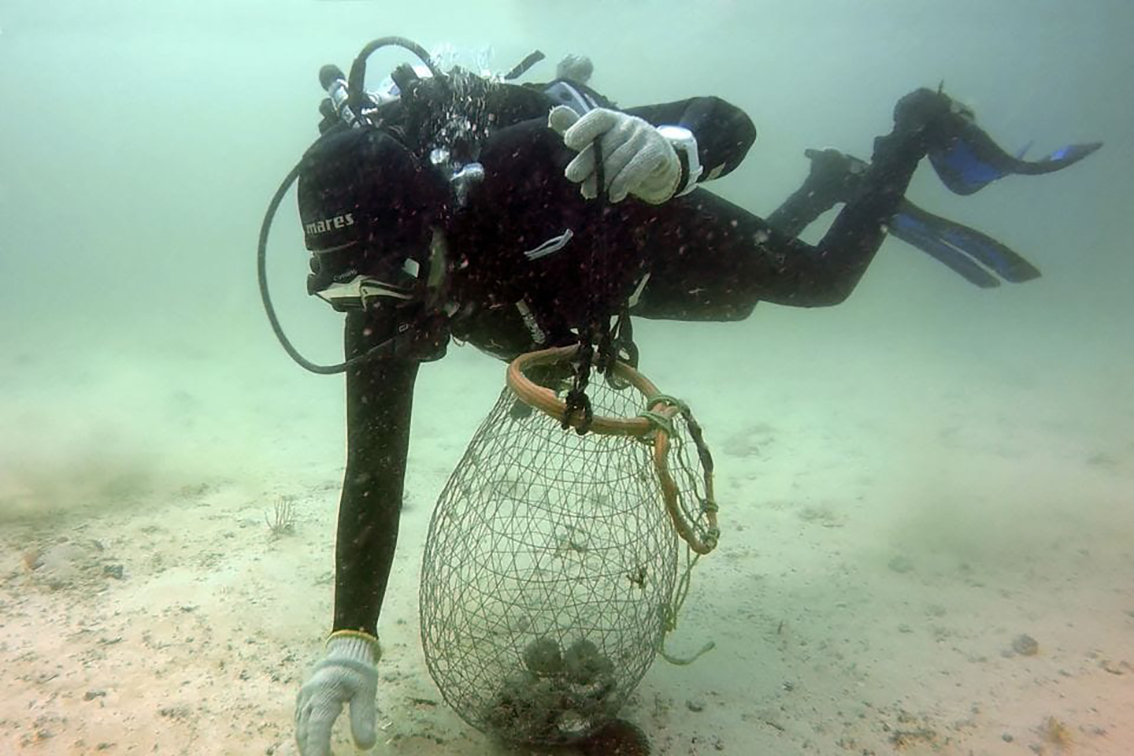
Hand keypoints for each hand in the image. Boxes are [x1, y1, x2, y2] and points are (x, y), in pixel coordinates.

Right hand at [295, 633, 379, 755]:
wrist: (345, 651)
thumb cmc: (358, 671)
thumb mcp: (367, 692)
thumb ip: (364, 717)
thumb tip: (366, 746)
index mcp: (324, 693)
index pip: (317, 727)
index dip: (318, 748)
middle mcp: (309, 698)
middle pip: (305, 733)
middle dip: (313, 751)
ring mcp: (303, 700)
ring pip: (301, 731)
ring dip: (311, 747)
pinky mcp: (303, 703)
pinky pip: (302, 725)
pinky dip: (309, 740)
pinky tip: (322, 748)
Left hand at [548, 105, 680, 203]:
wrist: (658, 163)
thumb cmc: (619, 151)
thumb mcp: (596, 140)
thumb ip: (574, 129)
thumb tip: (554, 114)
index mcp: (610, 119)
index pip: (596, 117)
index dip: (582, 127)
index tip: (570, 142)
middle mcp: (627, 124)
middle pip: (603, 144)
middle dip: (586, 163)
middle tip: (573, 177)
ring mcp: (644, 136)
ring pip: (618, 160)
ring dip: (602, 179)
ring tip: (590, 193)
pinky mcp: (656, 152)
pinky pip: (637, 167)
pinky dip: (623, 183)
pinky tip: (614, 195)